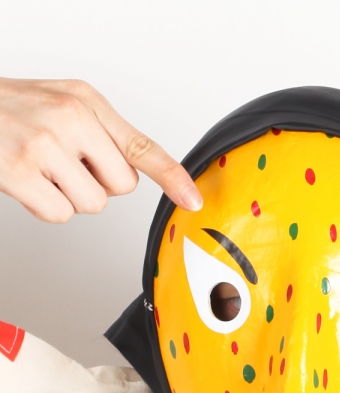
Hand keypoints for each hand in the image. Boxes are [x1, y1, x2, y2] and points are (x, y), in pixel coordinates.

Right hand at [0, 78, 202, 222]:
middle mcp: (69, 118)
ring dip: (70, 196)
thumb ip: (103, 133)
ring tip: (43, 169)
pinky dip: (45, 207)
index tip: (193, 200)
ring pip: (93, 204)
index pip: (141, 146)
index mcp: (86, 101)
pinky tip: (28, 182)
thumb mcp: (63, 102)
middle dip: (98, 183)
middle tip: (65, 164)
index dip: (172, 176)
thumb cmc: (11, 109)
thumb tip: (132, 171)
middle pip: (122, 186)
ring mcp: (44, 144)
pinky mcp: (19, 172)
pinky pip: (60, 214)